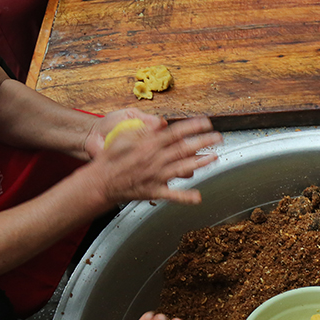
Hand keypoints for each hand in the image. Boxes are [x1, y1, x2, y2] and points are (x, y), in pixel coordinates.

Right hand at [85, 115, 222, 205]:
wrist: (100, 182)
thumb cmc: (110, 160)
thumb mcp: (124, 138)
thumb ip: (143, 131)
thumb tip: (160, 124)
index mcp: (148, 145)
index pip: (175, 133)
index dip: (192, 126)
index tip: (205, 122)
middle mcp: (155, 160)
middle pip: (184, 149)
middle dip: (203, 142)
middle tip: (218, 137)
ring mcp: (156, 176)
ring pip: (183, 168)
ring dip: (200, 163)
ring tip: (214, 157)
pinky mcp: (154, 191)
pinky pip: (172, 195)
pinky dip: (185, 197)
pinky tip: (198, 197)